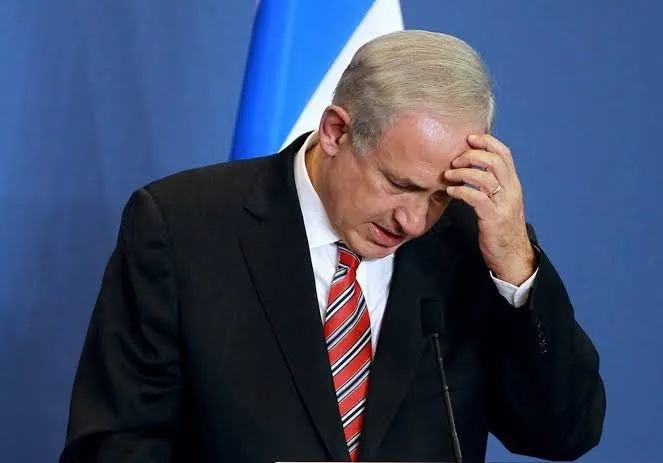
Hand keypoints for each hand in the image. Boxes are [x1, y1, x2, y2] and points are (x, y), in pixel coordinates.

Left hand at [444, 134, 535, 285]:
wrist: (513, 256)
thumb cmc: (502, 228)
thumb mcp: (500, 202)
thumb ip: (491, 185)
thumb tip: (470, 169)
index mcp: (513, 184)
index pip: (504, 153)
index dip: (487, 142)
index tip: (468, 138)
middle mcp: (511, 191)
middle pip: (494, 161)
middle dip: (471, 155)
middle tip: (454, 160)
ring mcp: (503, 204)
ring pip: (485, 177)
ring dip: (463, 173)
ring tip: (448, 176)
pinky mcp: (493, 218)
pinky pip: (476, 197)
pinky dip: (461, 191)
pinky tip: (450, 191)